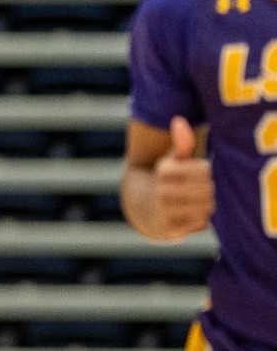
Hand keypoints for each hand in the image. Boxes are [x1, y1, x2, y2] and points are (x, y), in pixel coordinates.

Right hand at [150, 116, 214, 238]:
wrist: (142, 209)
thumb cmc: (165, 180)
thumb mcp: (172, 160)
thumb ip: (181, 142)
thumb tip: (178, 120)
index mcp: (164, 171)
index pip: (205, 169)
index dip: (203, 171)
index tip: (192, 173)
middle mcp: (162, 192)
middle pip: (208, 189)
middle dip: (205, 188)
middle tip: (195, 189)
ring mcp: (166, 212)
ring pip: (206, 206)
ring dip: (204, 204)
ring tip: (192, 201)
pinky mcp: (170, 230)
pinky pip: (201, 223)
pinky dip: (200, 219)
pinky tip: (188, 215)